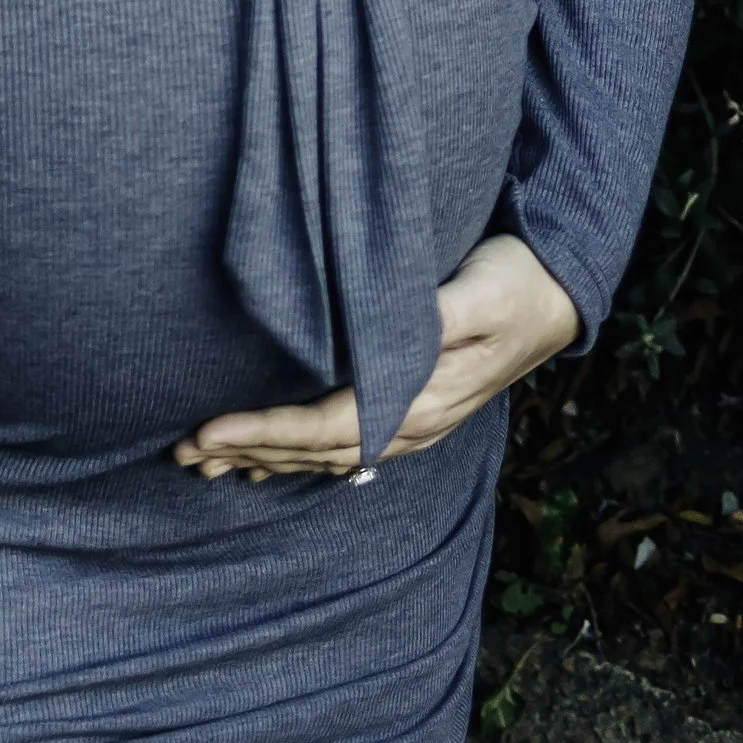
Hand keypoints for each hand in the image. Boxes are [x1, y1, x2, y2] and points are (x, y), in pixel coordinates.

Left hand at [169, 235, 581, 480]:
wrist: (560, 295)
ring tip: (207, 462)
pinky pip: (345, 446)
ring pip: (327, 454)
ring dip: (267, 457)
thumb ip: (430, 317)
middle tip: (182, 452)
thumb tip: (381, 336)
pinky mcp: (414, 411)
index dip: (266, 431)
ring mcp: (415, 422)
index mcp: (422, 394)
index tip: (209, 429)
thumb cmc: (514, 279)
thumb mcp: (477, 288)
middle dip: (249, 450)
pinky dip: (300, 454)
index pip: (326, 424)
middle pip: (317, 448)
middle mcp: (414, 420)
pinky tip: (268, 459)